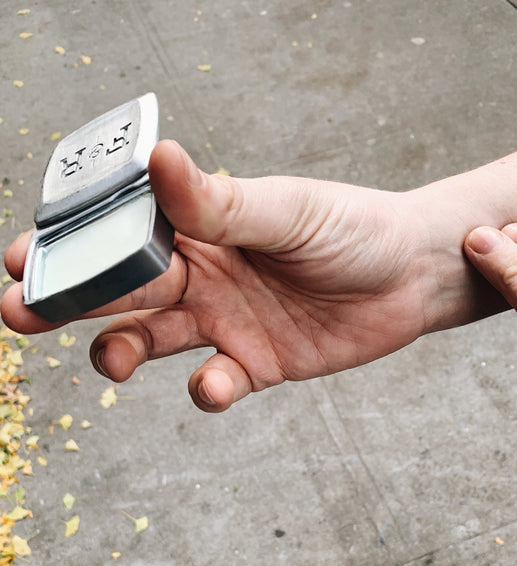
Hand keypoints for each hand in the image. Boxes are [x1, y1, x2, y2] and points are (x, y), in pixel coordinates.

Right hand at [2, 140, 448, 411]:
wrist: (410, 274)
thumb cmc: (354, 228)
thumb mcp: (288, 210)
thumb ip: (221, 202)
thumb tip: (158, 159)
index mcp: (204, 227)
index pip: (125, 233)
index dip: (76, 245)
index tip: (24, 255)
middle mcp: (205, 274)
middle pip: (124, 289)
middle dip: (71, 300)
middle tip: (23, 311)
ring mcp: (227, 320)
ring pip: (153, 338)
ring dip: (121, 350)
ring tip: (111, 359)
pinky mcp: (257, 361)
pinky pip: (216, 381)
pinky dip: (207, 388)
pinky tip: (212, 382)